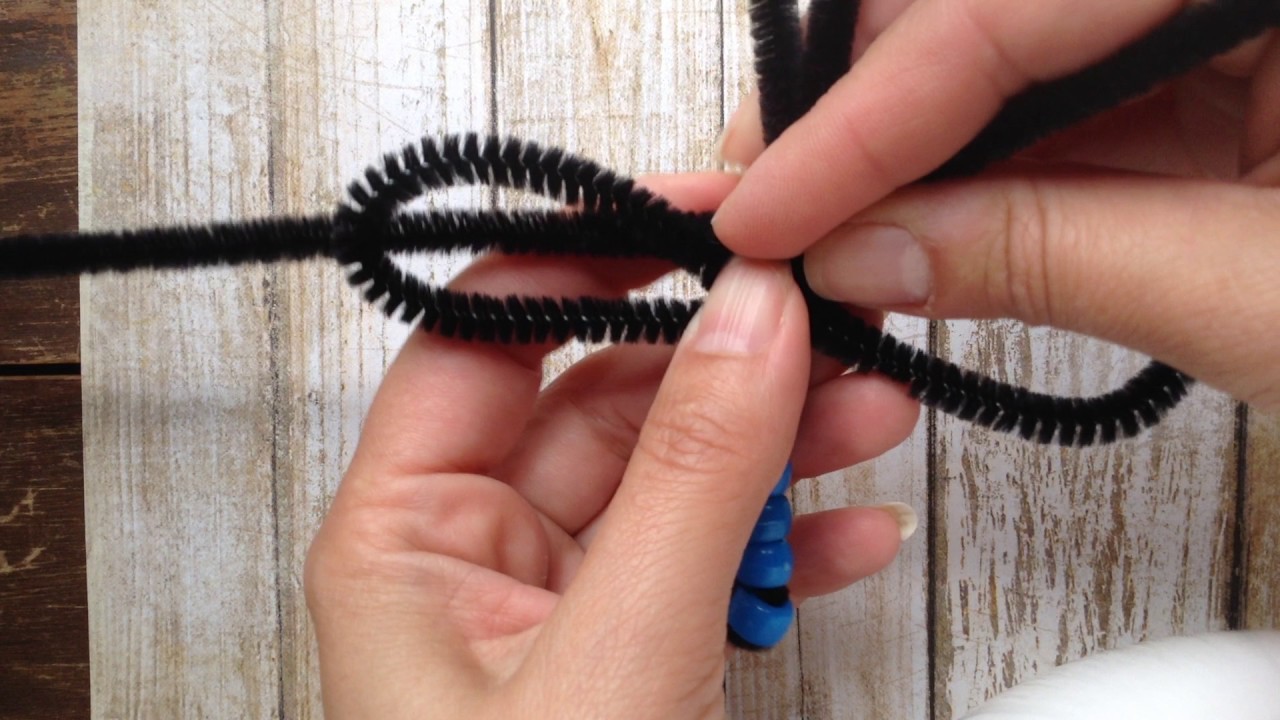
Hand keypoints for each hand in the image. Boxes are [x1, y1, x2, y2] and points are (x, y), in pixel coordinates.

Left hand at [304, 175, 919, 718]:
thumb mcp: (617, 661)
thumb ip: (688, 479)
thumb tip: (750, 318)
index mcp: (404, 537)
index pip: (482, 338)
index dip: (585, 266)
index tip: (694, 226)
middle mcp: (471, 556)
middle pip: (599, 399)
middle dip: (723, 366)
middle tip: (824, 328)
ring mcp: (556, 608)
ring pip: (671, 479)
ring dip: (776, 447)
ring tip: (874, 418)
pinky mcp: (628, 657)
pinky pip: (706, 563)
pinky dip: (783, 546)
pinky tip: (853, 535)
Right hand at [713, 0, 1279, 407]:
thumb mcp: (1254, 298)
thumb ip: (1049, 255)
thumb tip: (858, 257)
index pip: (1006, 8)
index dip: (863, 115)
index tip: (765, 210)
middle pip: (982, 7)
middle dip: (859, 109)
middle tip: (768, 207)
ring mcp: (1206, 25)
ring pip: (1001, 57)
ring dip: (903, 152)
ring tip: (823, 240)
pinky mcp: (1207, 80)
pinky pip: (1053, 109)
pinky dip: (970, 176)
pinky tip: (909, 234)